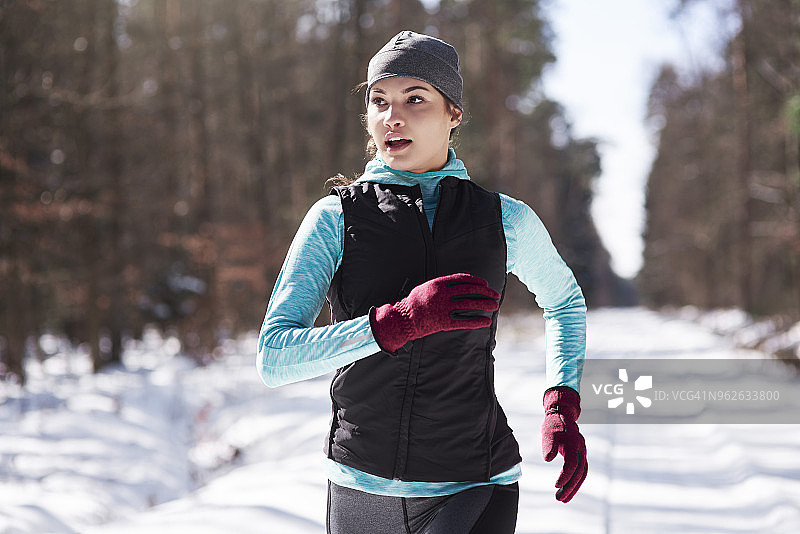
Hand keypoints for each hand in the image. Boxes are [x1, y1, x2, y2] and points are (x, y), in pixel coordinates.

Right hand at [369, 272, 500, 352]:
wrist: (403, 318)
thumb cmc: (414, 302)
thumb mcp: (427, 286)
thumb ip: (443, 283)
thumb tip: (461, 279)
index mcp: (439, 283)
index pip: (463, 279)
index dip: (476, 281)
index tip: (485, 284)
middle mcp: (443, 294)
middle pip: (470, 290)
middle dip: (485, 292)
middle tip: (495, 294)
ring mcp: (444, 308)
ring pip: (470, 304)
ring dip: (484, 304)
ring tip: (495, 305)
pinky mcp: (444, 322)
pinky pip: (464, 321)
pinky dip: (477, 321)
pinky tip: (486, 321)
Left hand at [542, 386, 586, 502]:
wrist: (562, 414)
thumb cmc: (553, 424)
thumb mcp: (548, 432)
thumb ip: (549, 445)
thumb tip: (548, 459)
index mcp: (573, 443)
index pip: (572, 464)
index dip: (565, 476)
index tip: (556, 485)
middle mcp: (580, 449)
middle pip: (579, 472)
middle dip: (570, 487)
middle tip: (560, 499)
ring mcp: (582, 452)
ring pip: (582, 474)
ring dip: (573, 487)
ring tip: (562, 499)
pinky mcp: (580, 455)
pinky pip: (580, 471)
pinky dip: (575, 481)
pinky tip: (566, 489)